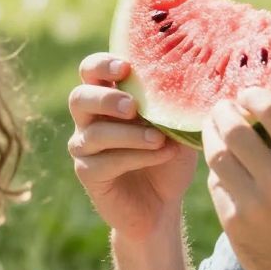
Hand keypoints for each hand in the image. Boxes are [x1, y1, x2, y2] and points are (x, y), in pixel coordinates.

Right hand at [67, 53, 195, 241]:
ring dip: (129, 134)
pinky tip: (161, 154)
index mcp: (107, 97)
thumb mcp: (176, 126)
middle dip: (106, 99)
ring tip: (158, 138)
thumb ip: (172, 104)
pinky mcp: (88, 173)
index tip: (126, 68)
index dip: (102, 65)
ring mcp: (85, 147)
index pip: (91, 70)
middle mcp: (90, 119)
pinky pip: (103, 162)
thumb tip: (191, 77)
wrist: (164, 204)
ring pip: (94, 133)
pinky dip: (135, 157)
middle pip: (79, 97)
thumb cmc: (169, 157)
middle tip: (132, 106)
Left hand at [201, 88, 270, 269]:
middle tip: (222, 106)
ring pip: (217, 157)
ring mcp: (254, 205)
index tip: (248, 92)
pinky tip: (223, 165)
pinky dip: (217, 172)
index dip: (253, 95)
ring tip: (215, 129)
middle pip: (235, 131)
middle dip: (222, 111)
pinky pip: (215, 185)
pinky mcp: (234, 223)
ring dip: (211, 137)